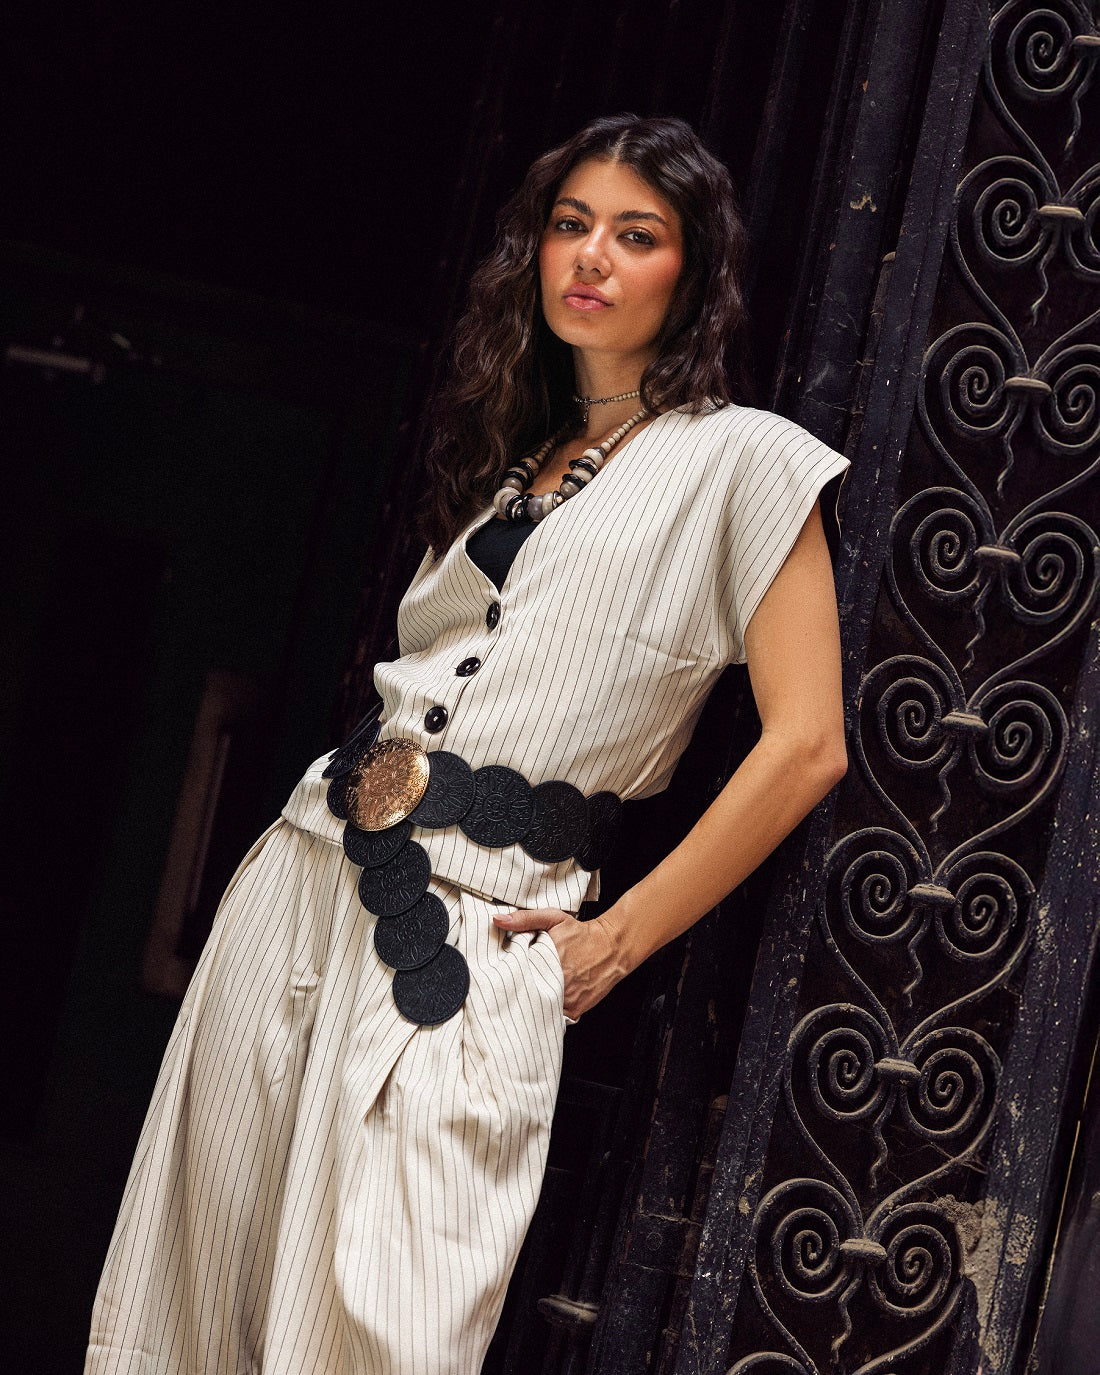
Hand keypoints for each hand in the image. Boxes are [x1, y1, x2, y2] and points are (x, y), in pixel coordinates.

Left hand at [492, 907, 626, 1020]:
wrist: (612, 948)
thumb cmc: (581, 933)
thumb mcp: (553, 918)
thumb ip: (525, 919)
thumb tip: (497, 920)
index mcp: (548, 960)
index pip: (517, 975)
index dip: (508, 976)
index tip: (503, 974)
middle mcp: (559, 982)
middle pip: (526, 994)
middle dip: (519, 991)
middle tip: (513, 986)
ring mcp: (568, 999)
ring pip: (540, 1008)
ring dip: (533, 1003)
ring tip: (529, 994)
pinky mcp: (576, 1010)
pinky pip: (554, 1017)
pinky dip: (548, 1012)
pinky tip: (545, 1001)